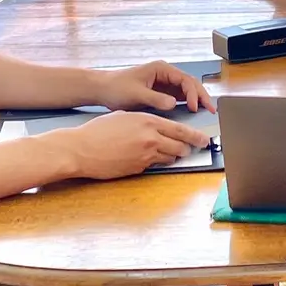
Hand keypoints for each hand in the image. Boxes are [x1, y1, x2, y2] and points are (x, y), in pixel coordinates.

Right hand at [52, 111, 210, 179]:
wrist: (81, 149)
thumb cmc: (98, 130)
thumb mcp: (125, 116)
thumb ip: (144, 120)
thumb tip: (156, 126)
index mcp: (148, 121)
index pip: (180, 129)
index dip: (195, 136)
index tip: (204, 139)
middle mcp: (150, 139)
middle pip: (180, 146)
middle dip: (187, 148)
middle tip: (191, 148)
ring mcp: (145, 156)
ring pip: (170, 158)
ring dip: (172, 156)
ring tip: (170, 153)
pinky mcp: (138, 169)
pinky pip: (154, 165)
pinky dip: (155, 162)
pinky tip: (145, 158)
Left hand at [92, 60, 216, 113]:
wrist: (103, 89)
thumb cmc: (117, 87)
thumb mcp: (136, 94)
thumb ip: (156, 99)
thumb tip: (174, 104)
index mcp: (161, 69)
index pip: (184, 79)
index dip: (193, 93)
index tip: (195, 107)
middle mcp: (165, 74)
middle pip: (190, 83)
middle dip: (201, 96)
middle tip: (211, 110)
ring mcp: (164, 82)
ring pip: (187, 90)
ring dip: (197, 99)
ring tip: (208, 111)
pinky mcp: (161, 92)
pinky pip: (179, 97)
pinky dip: (188, 103)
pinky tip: (194, 112)